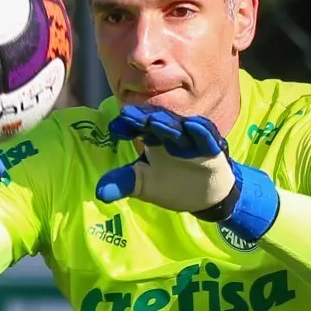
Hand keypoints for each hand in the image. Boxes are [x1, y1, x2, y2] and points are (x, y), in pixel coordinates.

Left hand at [95, 105, 237, 214]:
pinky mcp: (210, 149)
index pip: (137, 127)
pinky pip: (205, 138)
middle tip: (129, 114)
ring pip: (179, 127)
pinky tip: (192, 125)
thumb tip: (100, 193)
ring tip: (154, 120)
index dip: (126, 125)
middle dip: (143, 118)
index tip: (114, 128)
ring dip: (167, 123)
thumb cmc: (171, 183)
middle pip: (156, 122)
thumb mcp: (144, 185)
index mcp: (152, 139)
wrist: (205, 196)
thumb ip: (123, 183)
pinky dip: (200, 131)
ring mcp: (190, 140)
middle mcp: (170, 135)